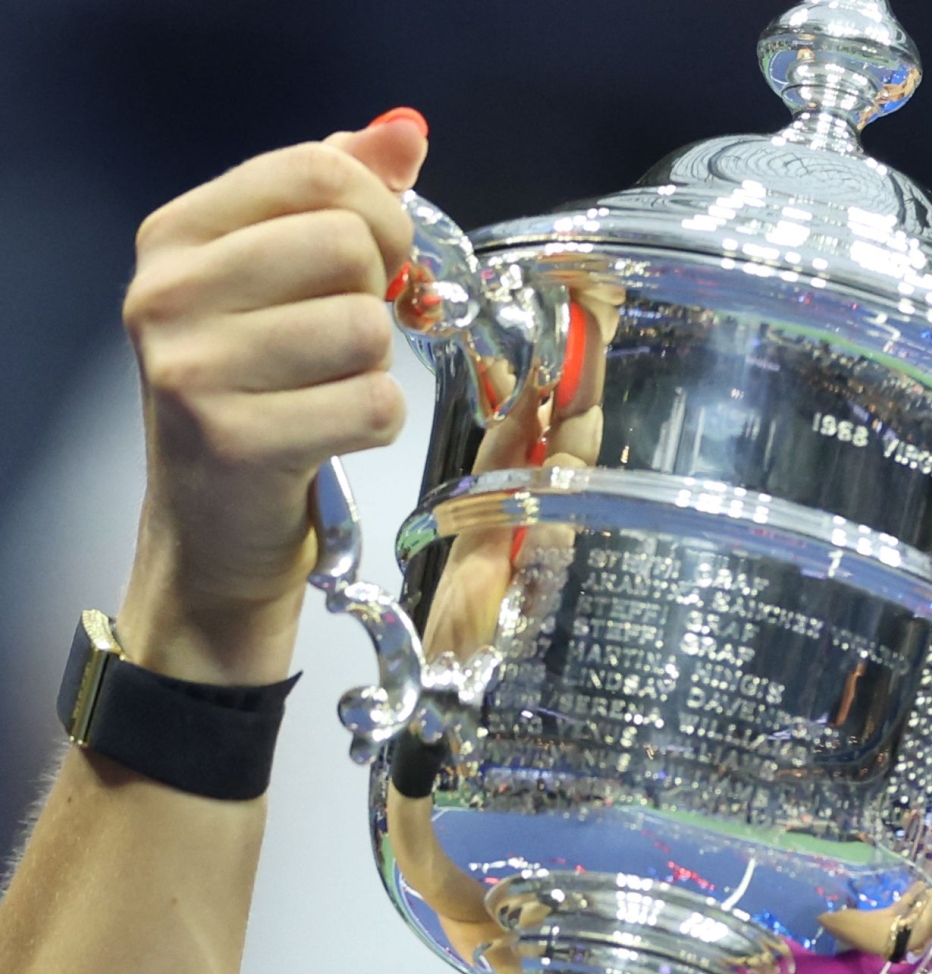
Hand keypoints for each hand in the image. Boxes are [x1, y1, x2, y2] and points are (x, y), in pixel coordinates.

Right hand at [116, 112, 427, 683]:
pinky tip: (331, 432)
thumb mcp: (283, 278)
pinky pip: (373, 403)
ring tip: (326, 387)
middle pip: (348, 245)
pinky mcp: (234, 440)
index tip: (378, 259)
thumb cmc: (259, 389)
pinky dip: (375, 421)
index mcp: (178, 234)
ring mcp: (192, 368)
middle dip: (379, 295)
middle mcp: (167, 293)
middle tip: (349, 337)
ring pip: (365, 328)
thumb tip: (404, 129)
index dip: (381, 213)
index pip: (319, 169)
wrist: (214, 525)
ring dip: (374, 365)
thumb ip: (341, 194)